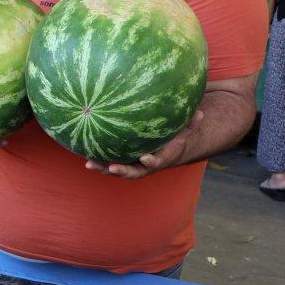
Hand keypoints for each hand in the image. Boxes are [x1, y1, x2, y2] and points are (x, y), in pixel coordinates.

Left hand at [84, 110, 203, 178]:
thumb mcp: (183, 131)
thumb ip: (190, 124)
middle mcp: (144, 165)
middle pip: (133, 172)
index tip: (146, 158)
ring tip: (89, 164)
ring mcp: (132, 165)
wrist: (163, 150)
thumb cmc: (173, 138)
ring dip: (103, 168)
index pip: (157, 162)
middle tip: (112, 167)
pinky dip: (97, 160)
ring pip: (117, 170)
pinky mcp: (121, 161)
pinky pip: (107, 162)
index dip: (151, 161)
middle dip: (122, 171)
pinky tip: (82, 153)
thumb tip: (201, 113)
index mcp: (160, 158)